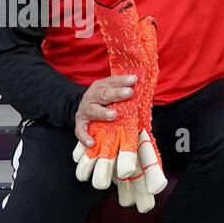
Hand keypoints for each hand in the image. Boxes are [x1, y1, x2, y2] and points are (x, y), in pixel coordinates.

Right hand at [74, 1, 165, 200]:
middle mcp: (93, 96)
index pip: (113, 81)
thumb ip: (125, 87)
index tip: (135, 79)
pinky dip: (85, 137)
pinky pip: (81, 131)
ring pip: (94, 111)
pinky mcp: (80, 123)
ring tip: (113, 115)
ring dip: (103, 113)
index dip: (124, 80)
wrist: (78, 107)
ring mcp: (86, 110)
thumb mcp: (111, 90)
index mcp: (102, 86)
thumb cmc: (102, 99)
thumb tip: (145, 80)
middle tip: (129, 93)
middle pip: (105, 94)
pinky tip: (91, 143)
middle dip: (117, 93)